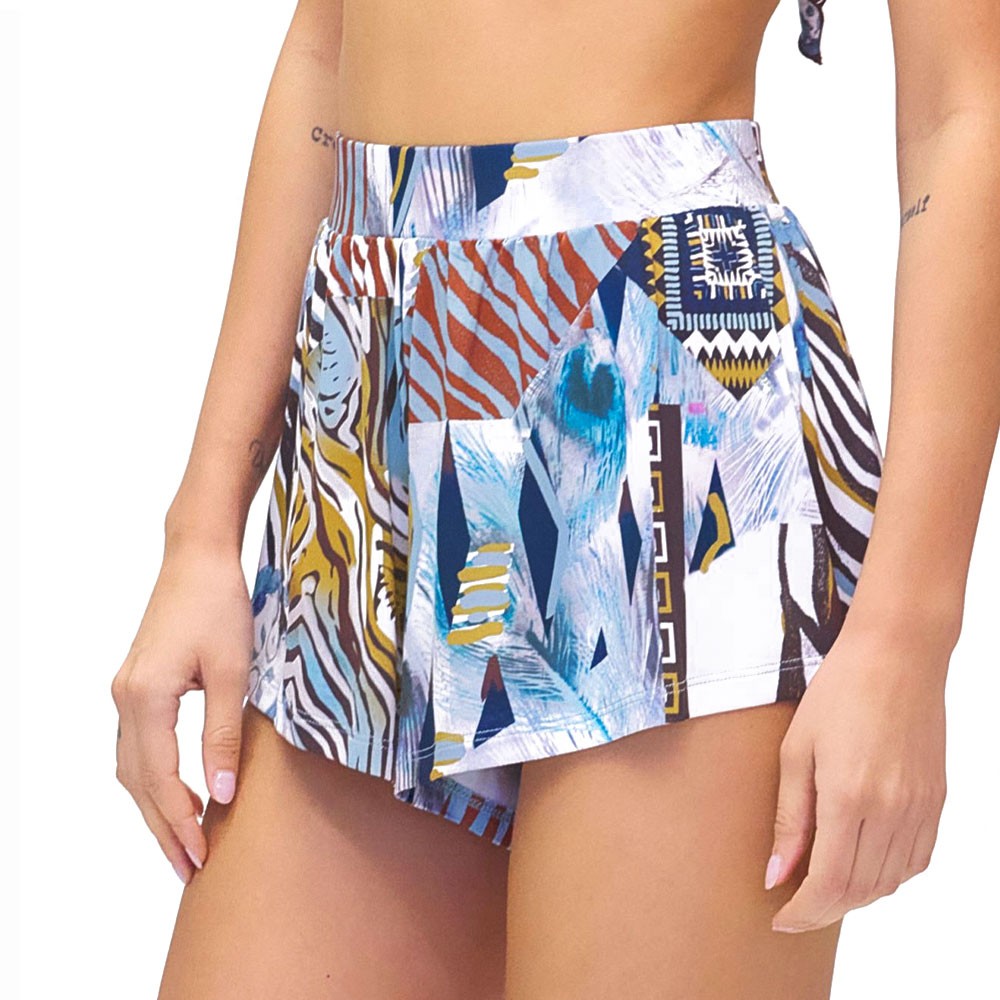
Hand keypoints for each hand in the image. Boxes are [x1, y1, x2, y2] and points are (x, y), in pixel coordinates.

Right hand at [111, 539, 252, 883]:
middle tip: (187, 870)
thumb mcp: (233, 670)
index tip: (201, 858)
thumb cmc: (220, 604)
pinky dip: (153, 777)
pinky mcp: (137, 683)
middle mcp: (125, 699)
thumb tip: (223, 794)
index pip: (160, 779)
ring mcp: (126, 692)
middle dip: (162, 828)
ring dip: (154, 806)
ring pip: (132, 767)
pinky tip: (176, 791)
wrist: (198, 557)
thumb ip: (224, 734)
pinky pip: (137, 745)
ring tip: (182, 842)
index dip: (180, 823)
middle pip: (137, 782)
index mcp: (146, 698)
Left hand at [764, 614, 949, 931]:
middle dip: (824, 908)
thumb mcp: (796, 749)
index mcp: (850, 796)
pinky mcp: (937, 800)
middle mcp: (892, 810)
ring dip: (855, 896)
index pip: (830, 883)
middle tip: (794, 905)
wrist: (896, 655)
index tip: (780, 919)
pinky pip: (916, 860)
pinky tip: (862, 863)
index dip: (804, 911)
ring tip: (822, 885)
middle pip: (860, 890)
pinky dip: (888, 876)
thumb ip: (790, 818)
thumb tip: (777, 874)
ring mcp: (920, 807)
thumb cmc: (837, 692)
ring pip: (890, 881)